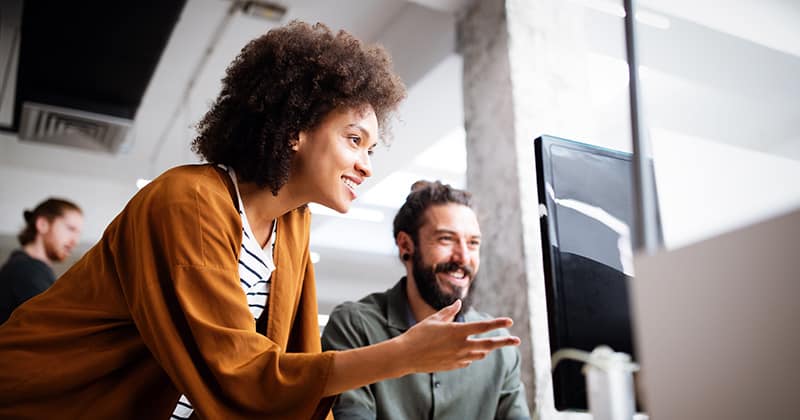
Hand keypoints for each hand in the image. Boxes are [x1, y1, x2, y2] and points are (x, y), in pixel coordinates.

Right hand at [394, 299, 520, 374]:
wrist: (406, 356)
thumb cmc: (418, 334)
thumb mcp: (434, 319)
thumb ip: (449, 312)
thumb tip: (458, 303)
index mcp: (457, 331)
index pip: (483, 326)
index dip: (497, 323)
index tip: (509, 321)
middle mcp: (461, 345)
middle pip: (488, 344)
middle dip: (504, 342)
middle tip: (517, 341)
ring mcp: (458, 358)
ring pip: (480, 353)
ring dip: (487, 348)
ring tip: (491, 345)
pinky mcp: (454, 366)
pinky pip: (468, 360)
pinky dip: (471, 355)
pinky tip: (468, 352)